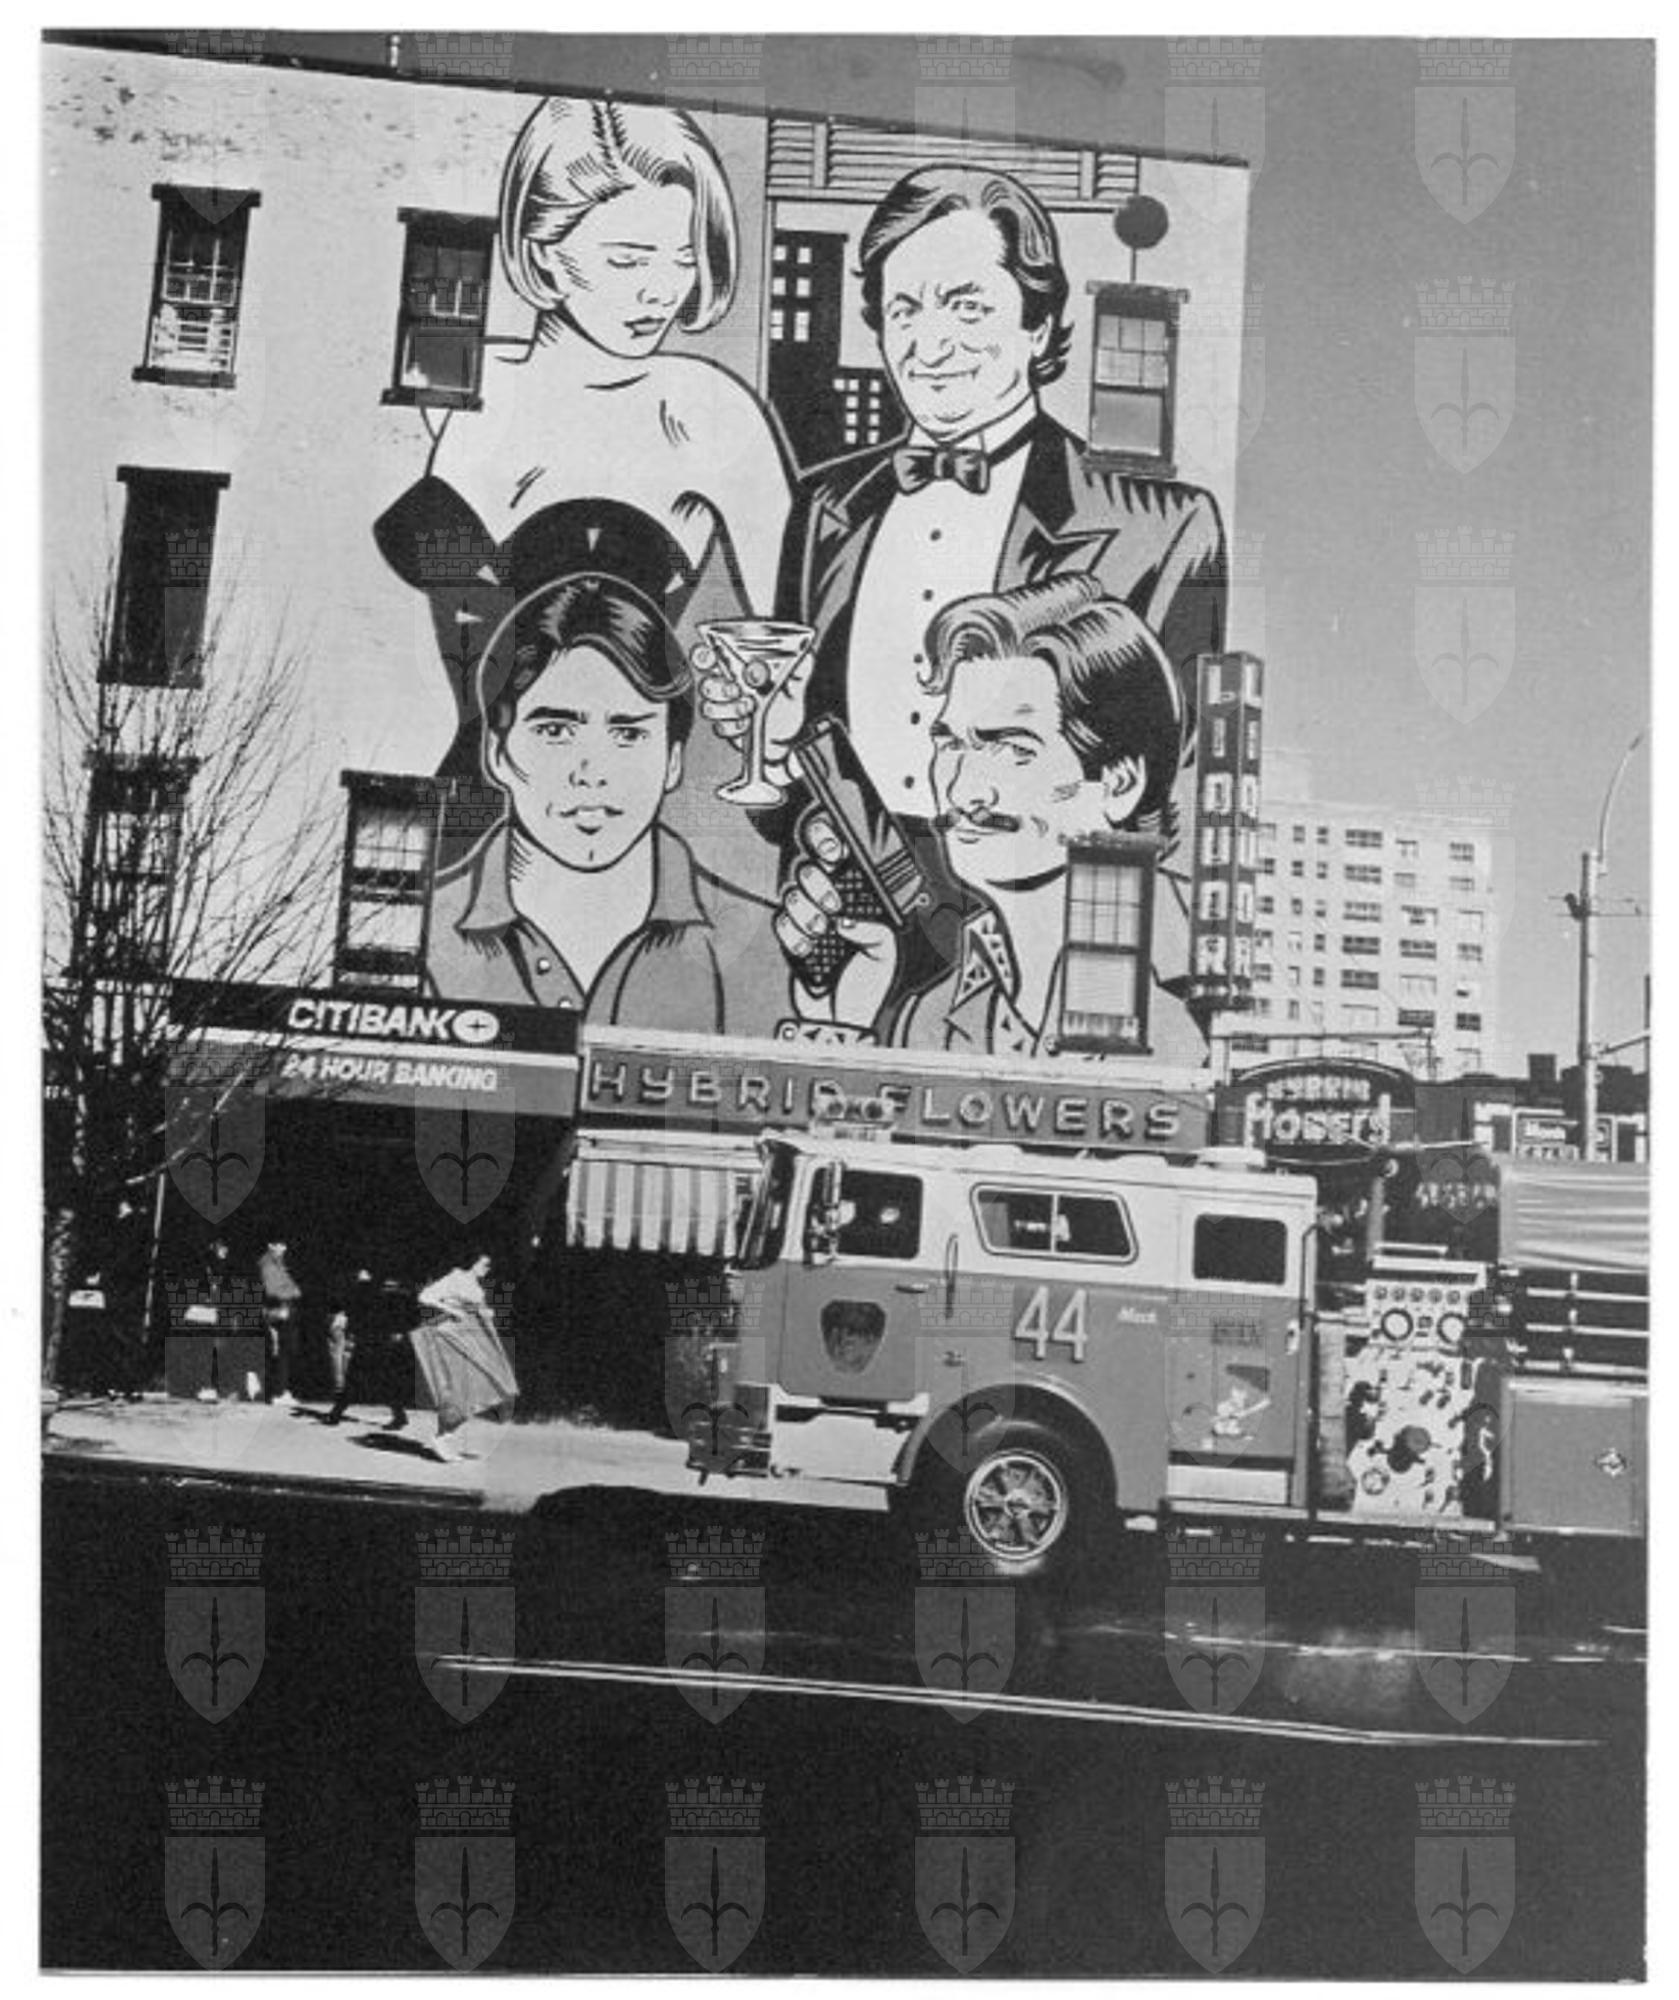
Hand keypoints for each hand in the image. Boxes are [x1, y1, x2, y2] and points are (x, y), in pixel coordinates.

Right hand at [691, 637, 814, 786]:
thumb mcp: (795, 684)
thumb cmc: (785, 707)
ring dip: (728, 708)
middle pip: (707, 684)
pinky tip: (746, 723)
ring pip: (709, 706)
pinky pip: (719, 728)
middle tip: (737, 689)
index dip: (706, 656)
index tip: (713, 658)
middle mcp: (726, 688)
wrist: (787, 737)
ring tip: (747, 707)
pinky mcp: (728, 728)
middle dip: (720, 687)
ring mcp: (725, 709)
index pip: (711, 657)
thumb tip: (806, 652)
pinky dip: (733, 726)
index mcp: (737, 669)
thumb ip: (798, 668)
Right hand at [775, 812, 898, 1029]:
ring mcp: (807, 918)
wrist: (841, 1019)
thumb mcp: (885, 954)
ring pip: (793, 895)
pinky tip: (808, 948)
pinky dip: (794, 936)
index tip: (834, 853)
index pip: (838, 860)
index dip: (830, 845)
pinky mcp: (790, 938)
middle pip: (810, 870)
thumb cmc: (867, 985)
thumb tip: (846, 921)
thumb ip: (875, 931)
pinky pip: (782, 924)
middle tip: (831, 904)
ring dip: (806, 912)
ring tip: (821, 931)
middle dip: (817, 883)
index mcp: (855, 899)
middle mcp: (828, 903)